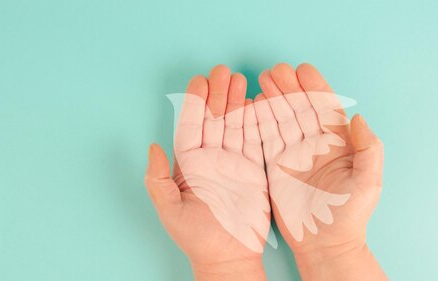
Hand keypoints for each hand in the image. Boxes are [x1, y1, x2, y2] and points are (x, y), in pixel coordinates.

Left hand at [145, 65, 268, 279]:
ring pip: (235, 126)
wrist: (227, 258)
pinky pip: (255, 142)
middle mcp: (211, 161)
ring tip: (241, 79)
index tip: (200, 81)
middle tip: (223, 71)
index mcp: (189, 166)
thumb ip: (157, 178)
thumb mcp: (169, 210)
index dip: (196, 104)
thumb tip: (151, 146)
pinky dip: (257, 123)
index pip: (192, 128)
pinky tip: (258, 103)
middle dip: (218, 95)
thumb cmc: (196, 238)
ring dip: (237, 103)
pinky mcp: (254, 172)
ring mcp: (233, 164)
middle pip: (214, 121)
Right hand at [253, 63, 385, 279]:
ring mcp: (292, 155)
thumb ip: (368, 149)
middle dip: (287, 87)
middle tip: (274, 70)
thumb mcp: (369, 183)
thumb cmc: (349, 215)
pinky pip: (265, 139)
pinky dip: (258, 121)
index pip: (324, 108)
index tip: (302, 70)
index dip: (314, 87)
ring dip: (271, 98)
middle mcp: (313, 145)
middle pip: (299, 108)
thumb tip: (358, 118)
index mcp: (337, 144)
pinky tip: (252, 105)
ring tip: (261, 80)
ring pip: (280, 119)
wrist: (324, 243)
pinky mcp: (274, 167)